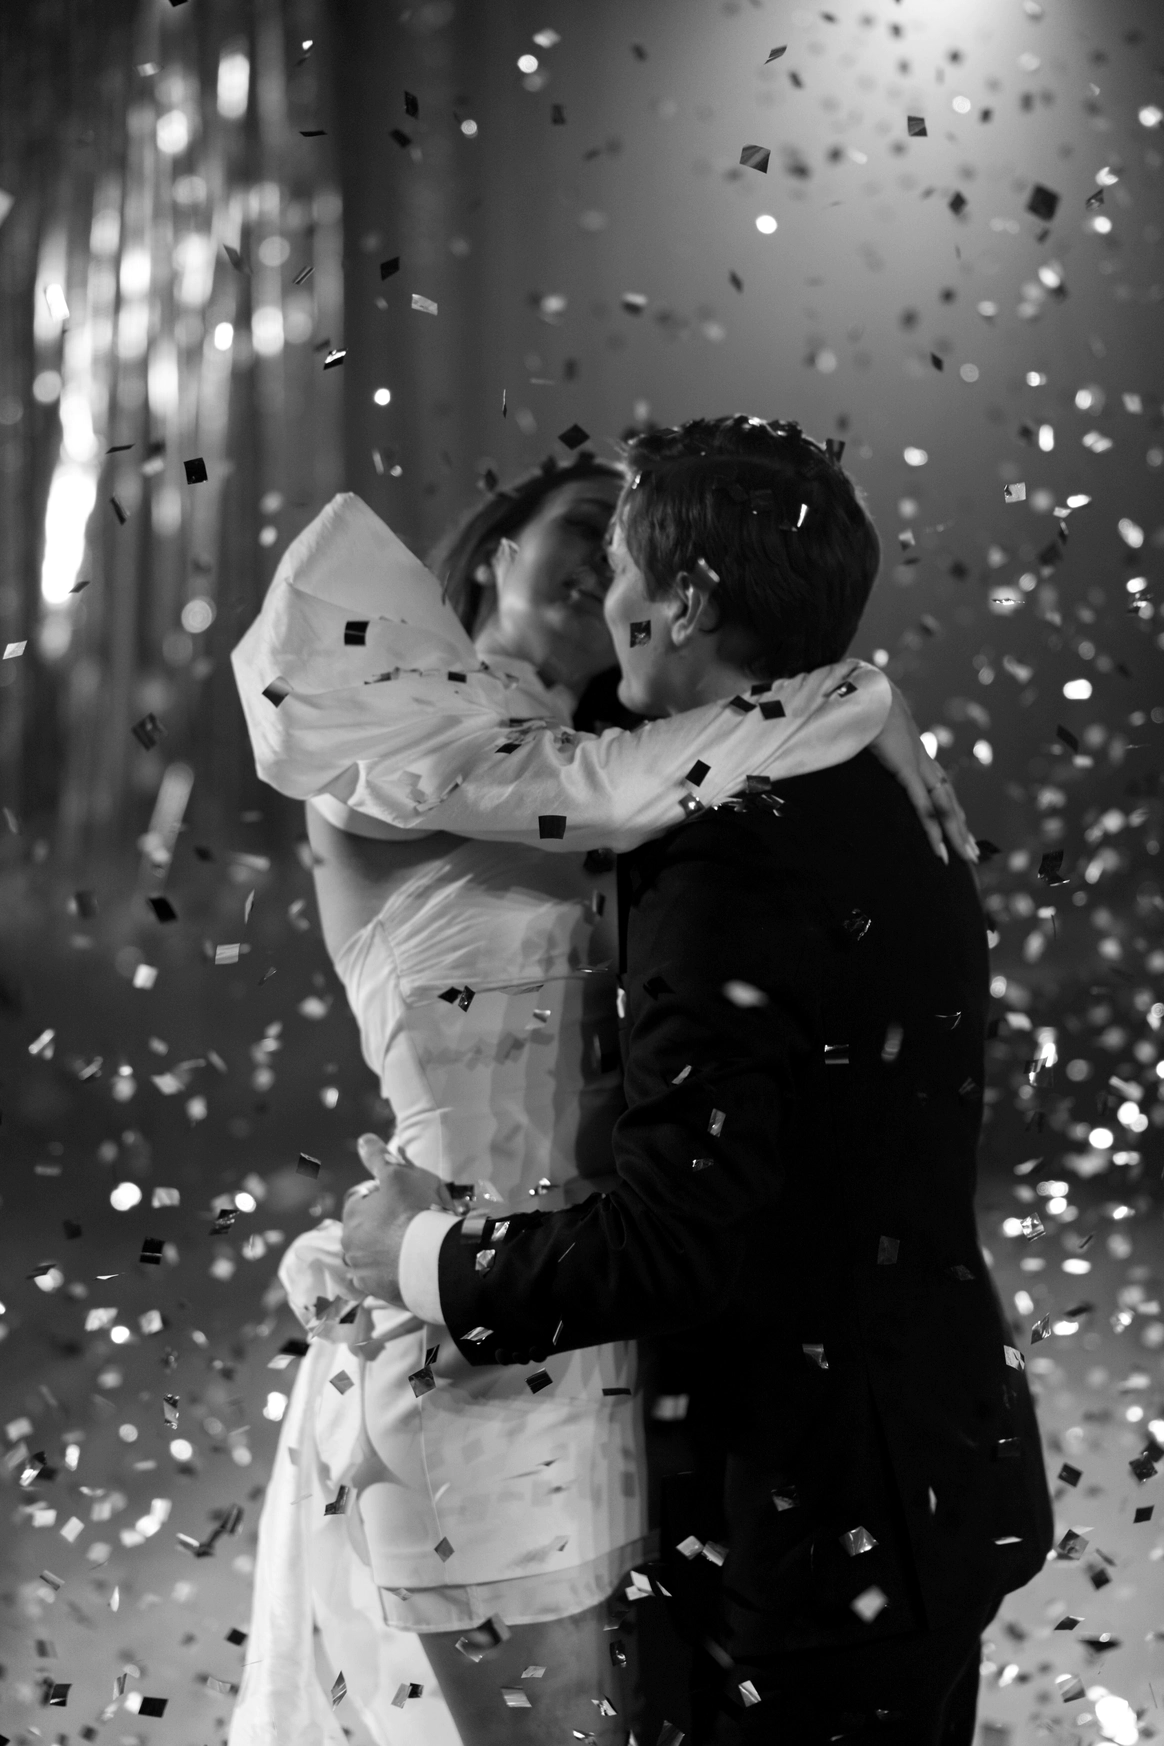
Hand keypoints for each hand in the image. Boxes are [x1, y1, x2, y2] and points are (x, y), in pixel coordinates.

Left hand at [341, 1133, 447, 1308]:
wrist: (433, 1260)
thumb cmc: (414, 1211)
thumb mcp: (398, 1175)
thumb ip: (379, 1157)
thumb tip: (363, 1139)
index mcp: (352, 1217)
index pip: (360, 1198)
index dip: (380, 1194)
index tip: (401, 1197)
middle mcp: (350, 1246)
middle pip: (365, 1228)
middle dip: (382, 1224)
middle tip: (411, 1220)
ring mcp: (363, 1272)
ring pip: (372, 1255)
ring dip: (386, 1249)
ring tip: (413, 1246)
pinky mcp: (379, 1293)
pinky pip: (382, 1279)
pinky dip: (391, 1273)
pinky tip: (409, 1267)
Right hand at [870, 684, 977, 866]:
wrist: (867, 688)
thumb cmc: (862, 704)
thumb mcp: (866, 727)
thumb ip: (865, 737)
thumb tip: (852, 736)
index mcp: (914, 751)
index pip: (938, 785)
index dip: (948, 807)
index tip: (957, 826)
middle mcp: (922, 760)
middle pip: (948, 800)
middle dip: (961, 827)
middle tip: (973, 852)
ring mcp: (917, 765)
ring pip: (944, 807)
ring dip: (956, 834)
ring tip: (966, 856)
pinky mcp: (907, 769)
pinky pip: (924, 806)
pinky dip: (933, 829)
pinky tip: (940, 849)